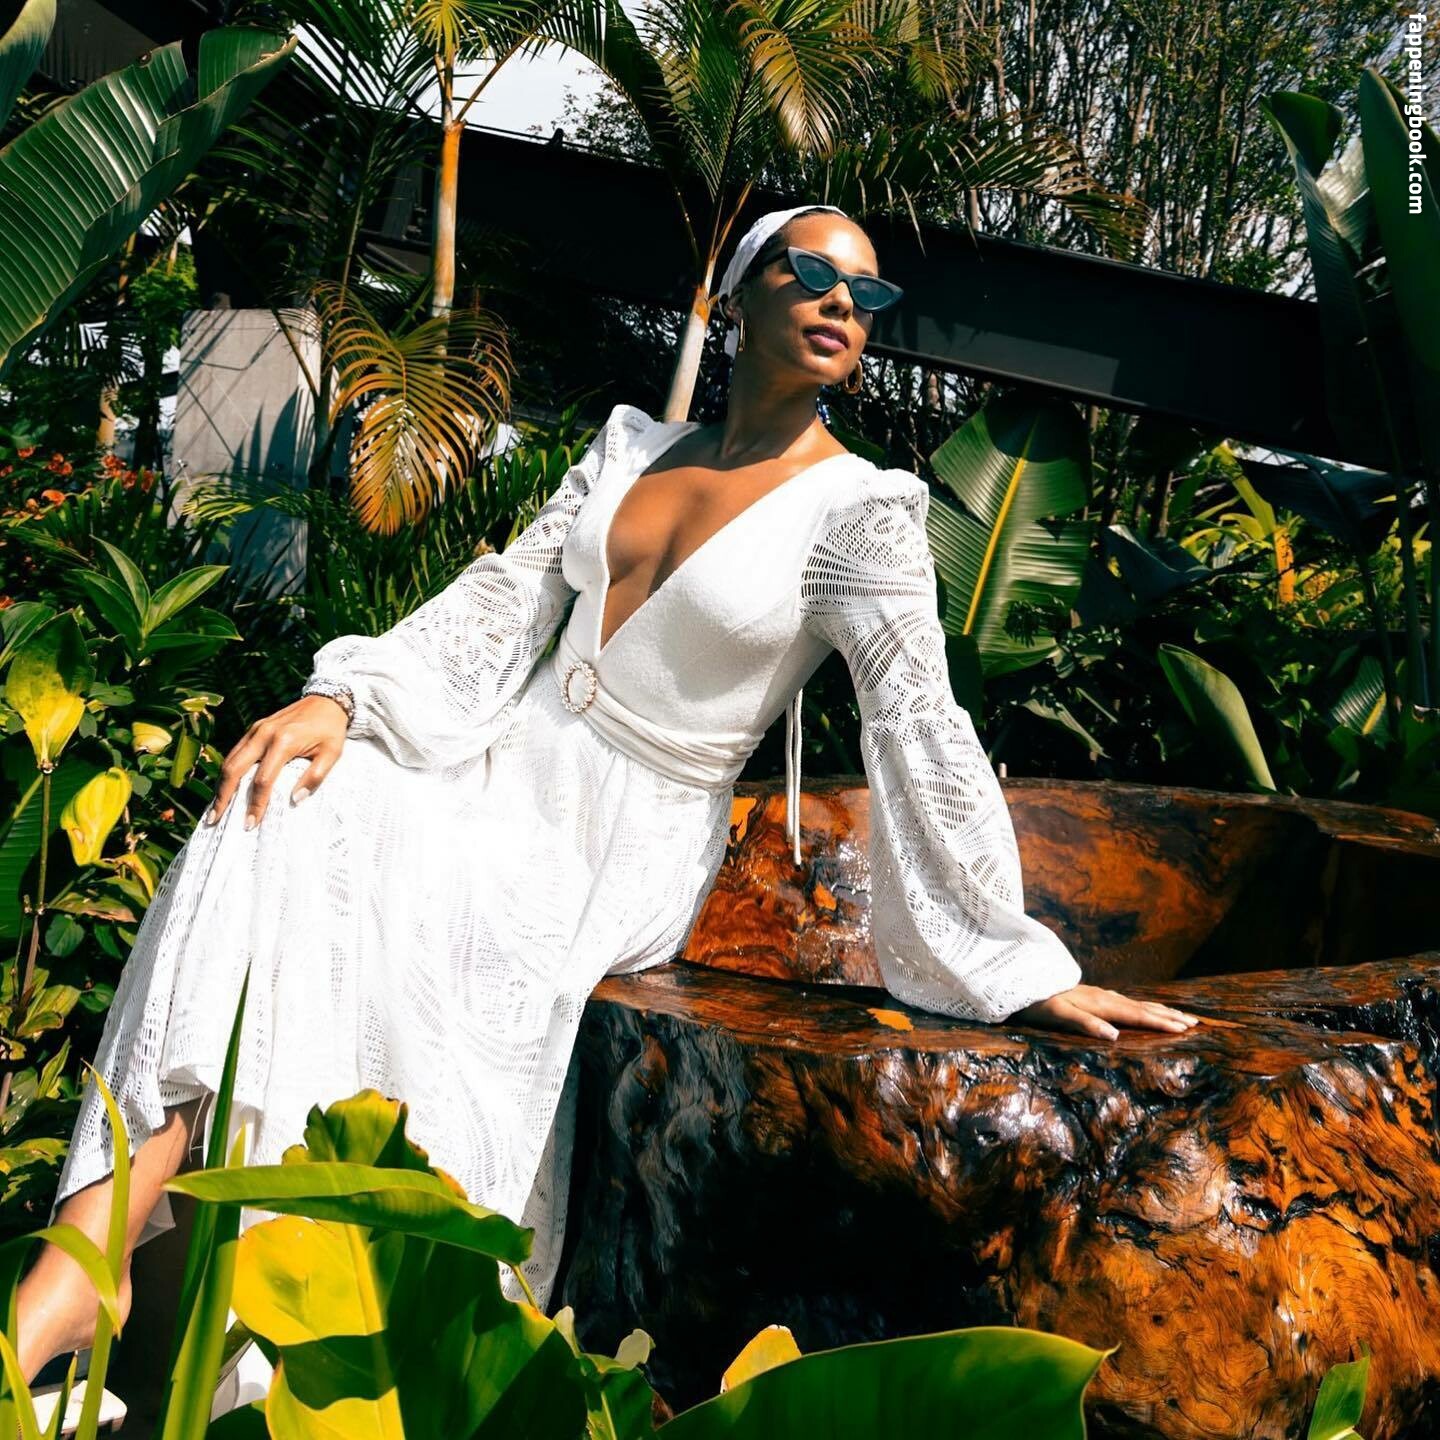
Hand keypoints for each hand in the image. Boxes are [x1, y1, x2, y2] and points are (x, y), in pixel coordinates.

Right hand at [206, 694, 349, 831]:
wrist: (326, 700)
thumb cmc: (330, 729)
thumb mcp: (332, 753)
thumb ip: (315, 777)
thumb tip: (296, 800)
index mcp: (284, 742)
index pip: (263, 780)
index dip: (256, 804)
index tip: (251, 823)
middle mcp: (263, 734)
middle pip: (234, 769)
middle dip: (223, 797)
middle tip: (215, 820)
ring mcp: (256, 730)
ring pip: (229, 760)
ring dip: (220, 785)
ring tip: (215, 808)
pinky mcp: (254, 729)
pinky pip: (235, 752)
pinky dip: (227, 772)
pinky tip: (225, 787)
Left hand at [1008, 984, 1201, 1040]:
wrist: (1024, 984)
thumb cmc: (1040, 1004)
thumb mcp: (1059, 1016)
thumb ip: (1086, 1024)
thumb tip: (1114, 1036)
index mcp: (1101, 1005)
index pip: (1137, 1016)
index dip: (1161, 1023)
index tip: (1185, 1029)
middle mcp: (1105, 998)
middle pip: (1144, 1007)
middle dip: (1170, 1015)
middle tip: (1196, 1022)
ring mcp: (1101, 995)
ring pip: (1138, 1003)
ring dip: (1160, 1009)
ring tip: (1180, 1015)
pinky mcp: (1095, 996)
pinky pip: (1128, 1002)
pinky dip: (1144, 1006)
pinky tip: (1145, 1008)